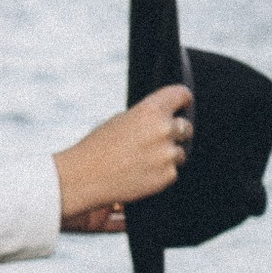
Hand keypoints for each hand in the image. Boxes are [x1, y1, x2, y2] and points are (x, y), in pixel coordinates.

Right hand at [53, 83, 192, 231]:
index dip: (183, 100)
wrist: (85, 177)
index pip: (182, 94)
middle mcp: (163, 130)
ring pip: (180, 152)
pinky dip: (161, 173)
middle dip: (176, 132)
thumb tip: (165, 118)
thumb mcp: (121, 120)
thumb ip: (147, 117)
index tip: (183, 104)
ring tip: (143, 160)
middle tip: (157, 140)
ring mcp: (167, 154)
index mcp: (150, 110)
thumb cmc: (98, 147)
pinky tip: (141, 173)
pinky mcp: (167, 176)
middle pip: (186, 127)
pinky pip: (172, 172)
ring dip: (168, 155)